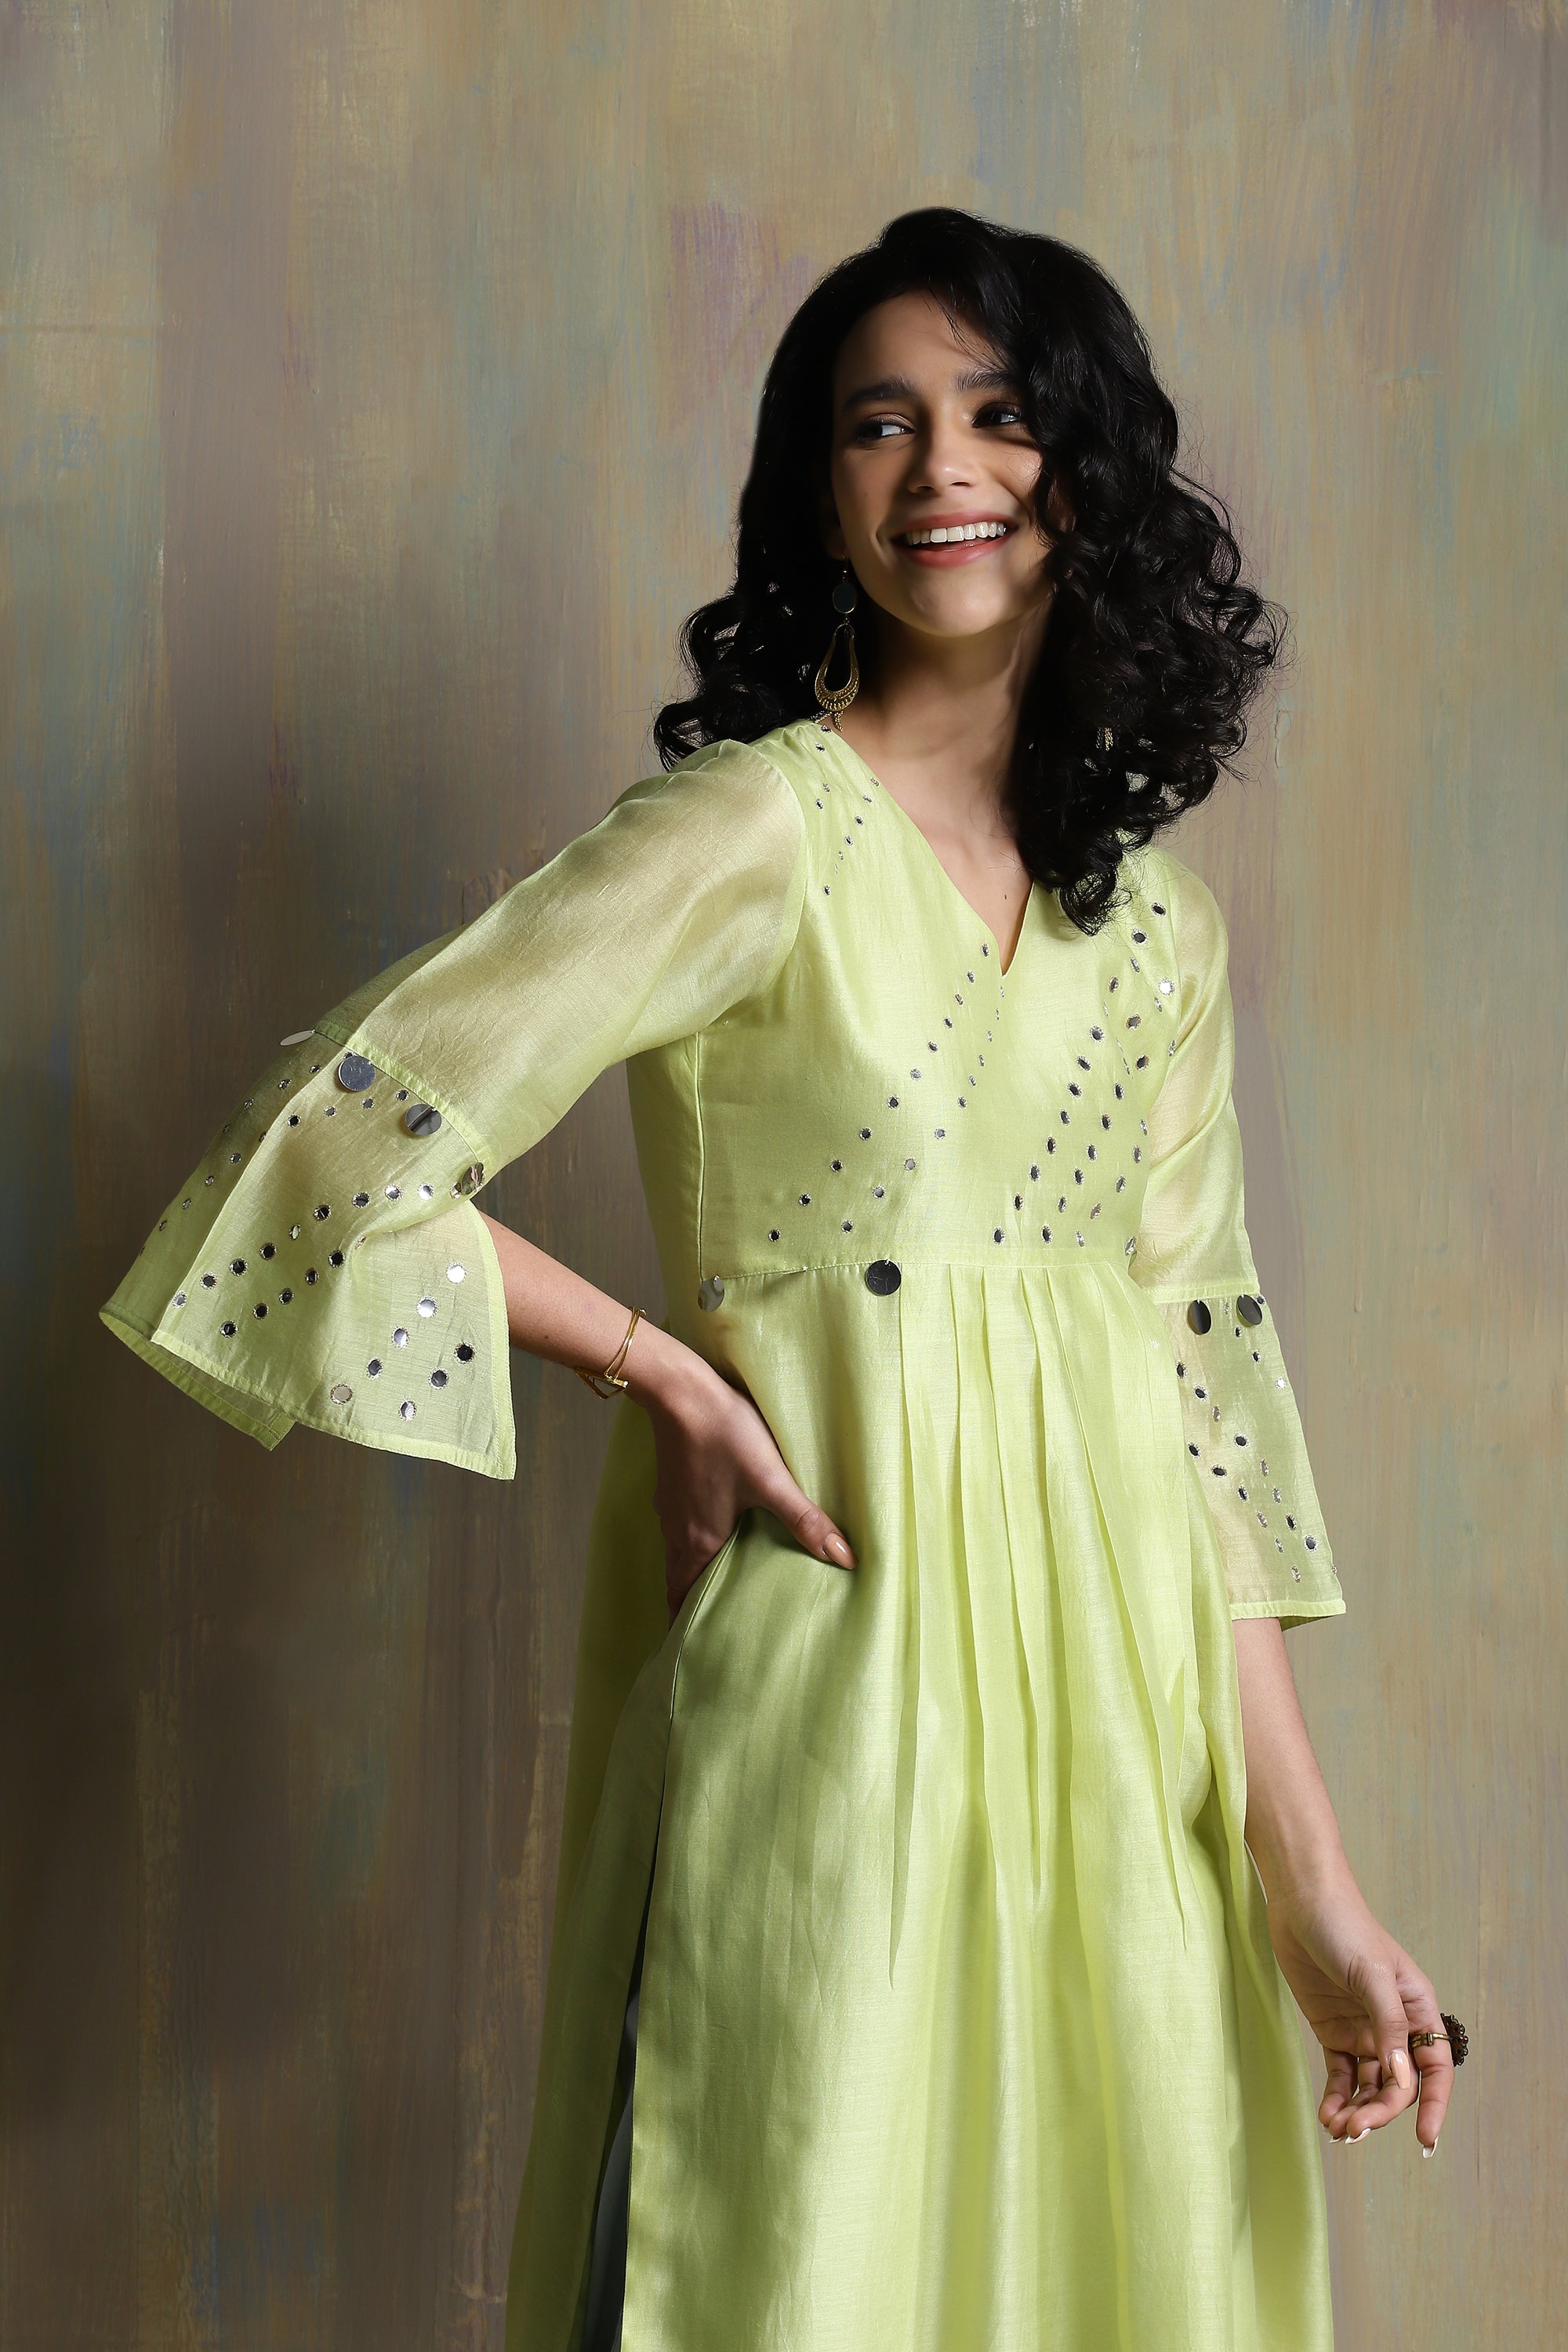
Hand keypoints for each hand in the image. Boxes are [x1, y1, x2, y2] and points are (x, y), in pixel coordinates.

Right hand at [625, 1330, 855, 1619]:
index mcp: (700, 1540)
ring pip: (678, 1554)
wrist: (681, 1391)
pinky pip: (677, 1528)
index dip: (688, 1625)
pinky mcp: (672, 1485)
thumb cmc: (725, 1435)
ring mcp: (671, 1507)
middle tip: (707, 1627)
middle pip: (679, 1580)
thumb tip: (845, 1559)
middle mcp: (679, 1531)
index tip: (694, 1649)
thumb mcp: (772, 1480)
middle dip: (691, 1606)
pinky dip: (689, 1543)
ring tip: (712, 1587)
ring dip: (690, 1574)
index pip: (686, 1597)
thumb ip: (807, 1520)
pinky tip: (709, 1532)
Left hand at [1264, 1865, 1455, 2153]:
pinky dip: (1337, 2097)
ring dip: (1358, 2110)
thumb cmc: (1344, 1926)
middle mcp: (1394, 2025)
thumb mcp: (1372, 1974)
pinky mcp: (1333, 2029)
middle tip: (1355, 2129)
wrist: (1300, 1900)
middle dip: (1380, 2110)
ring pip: (1369, 2085)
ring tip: (1338, 2130)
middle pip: (1398, 2083)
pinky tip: (1327, 2115)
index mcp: (1417, 2008)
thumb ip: (1389, 2026)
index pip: (1435, 2067)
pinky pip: (1342, 2074)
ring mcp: (1363, 2029)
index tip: (1426, 2141)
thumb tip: (1402, 2078)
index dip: (1434, 2105)